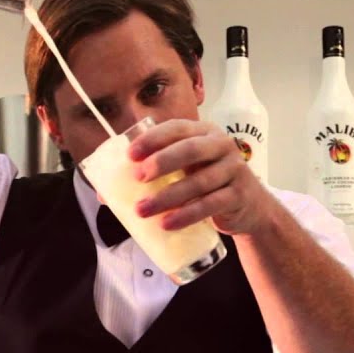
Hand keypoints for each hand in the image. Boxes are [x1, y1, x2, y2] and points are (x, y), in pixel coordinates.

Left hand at [128, 119, 275, 235]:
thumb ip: (152, 176)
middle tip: (138, 177)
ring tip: (143, 210)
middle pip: (190, 150)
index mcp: (202, 132)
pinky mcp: (238, 196)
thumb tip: (105, 193)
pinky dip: (187, 215)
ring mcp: (233, 169)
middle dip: (162, 162)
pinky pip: (211, 205)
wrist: (248, 207)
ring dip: (168, 197)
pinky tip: (167, 224)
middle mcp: (220, 145)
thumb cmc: (207, 184)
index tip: (130, 154)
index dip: (152, 139)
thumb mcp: (184, 172)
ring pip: (199, 182)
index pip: (176, 128)